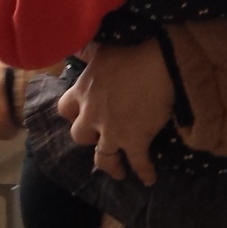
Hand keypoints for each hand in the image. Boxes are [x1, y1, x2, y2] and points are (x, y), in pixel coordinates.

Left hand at [60, 39, 170, 183]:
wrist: (161, 59)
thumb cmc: (133, 48)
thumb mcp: (103, 48)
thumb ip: (88, 53)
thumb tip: (78, 49)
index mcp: (83, 90)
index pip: (65, 109)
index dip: (73, 113)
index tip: (80, 115)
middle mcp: (92, 114)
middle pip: (80, 136)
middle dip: (89, 138)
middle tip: (100, 138)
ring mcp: (111, 131)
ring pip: (103, 157)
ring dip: (110, 165)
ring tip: (118, 171)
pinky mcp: (134, 140)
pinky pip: (137, 162)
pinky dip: (143, 172)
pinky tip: (149, 179)